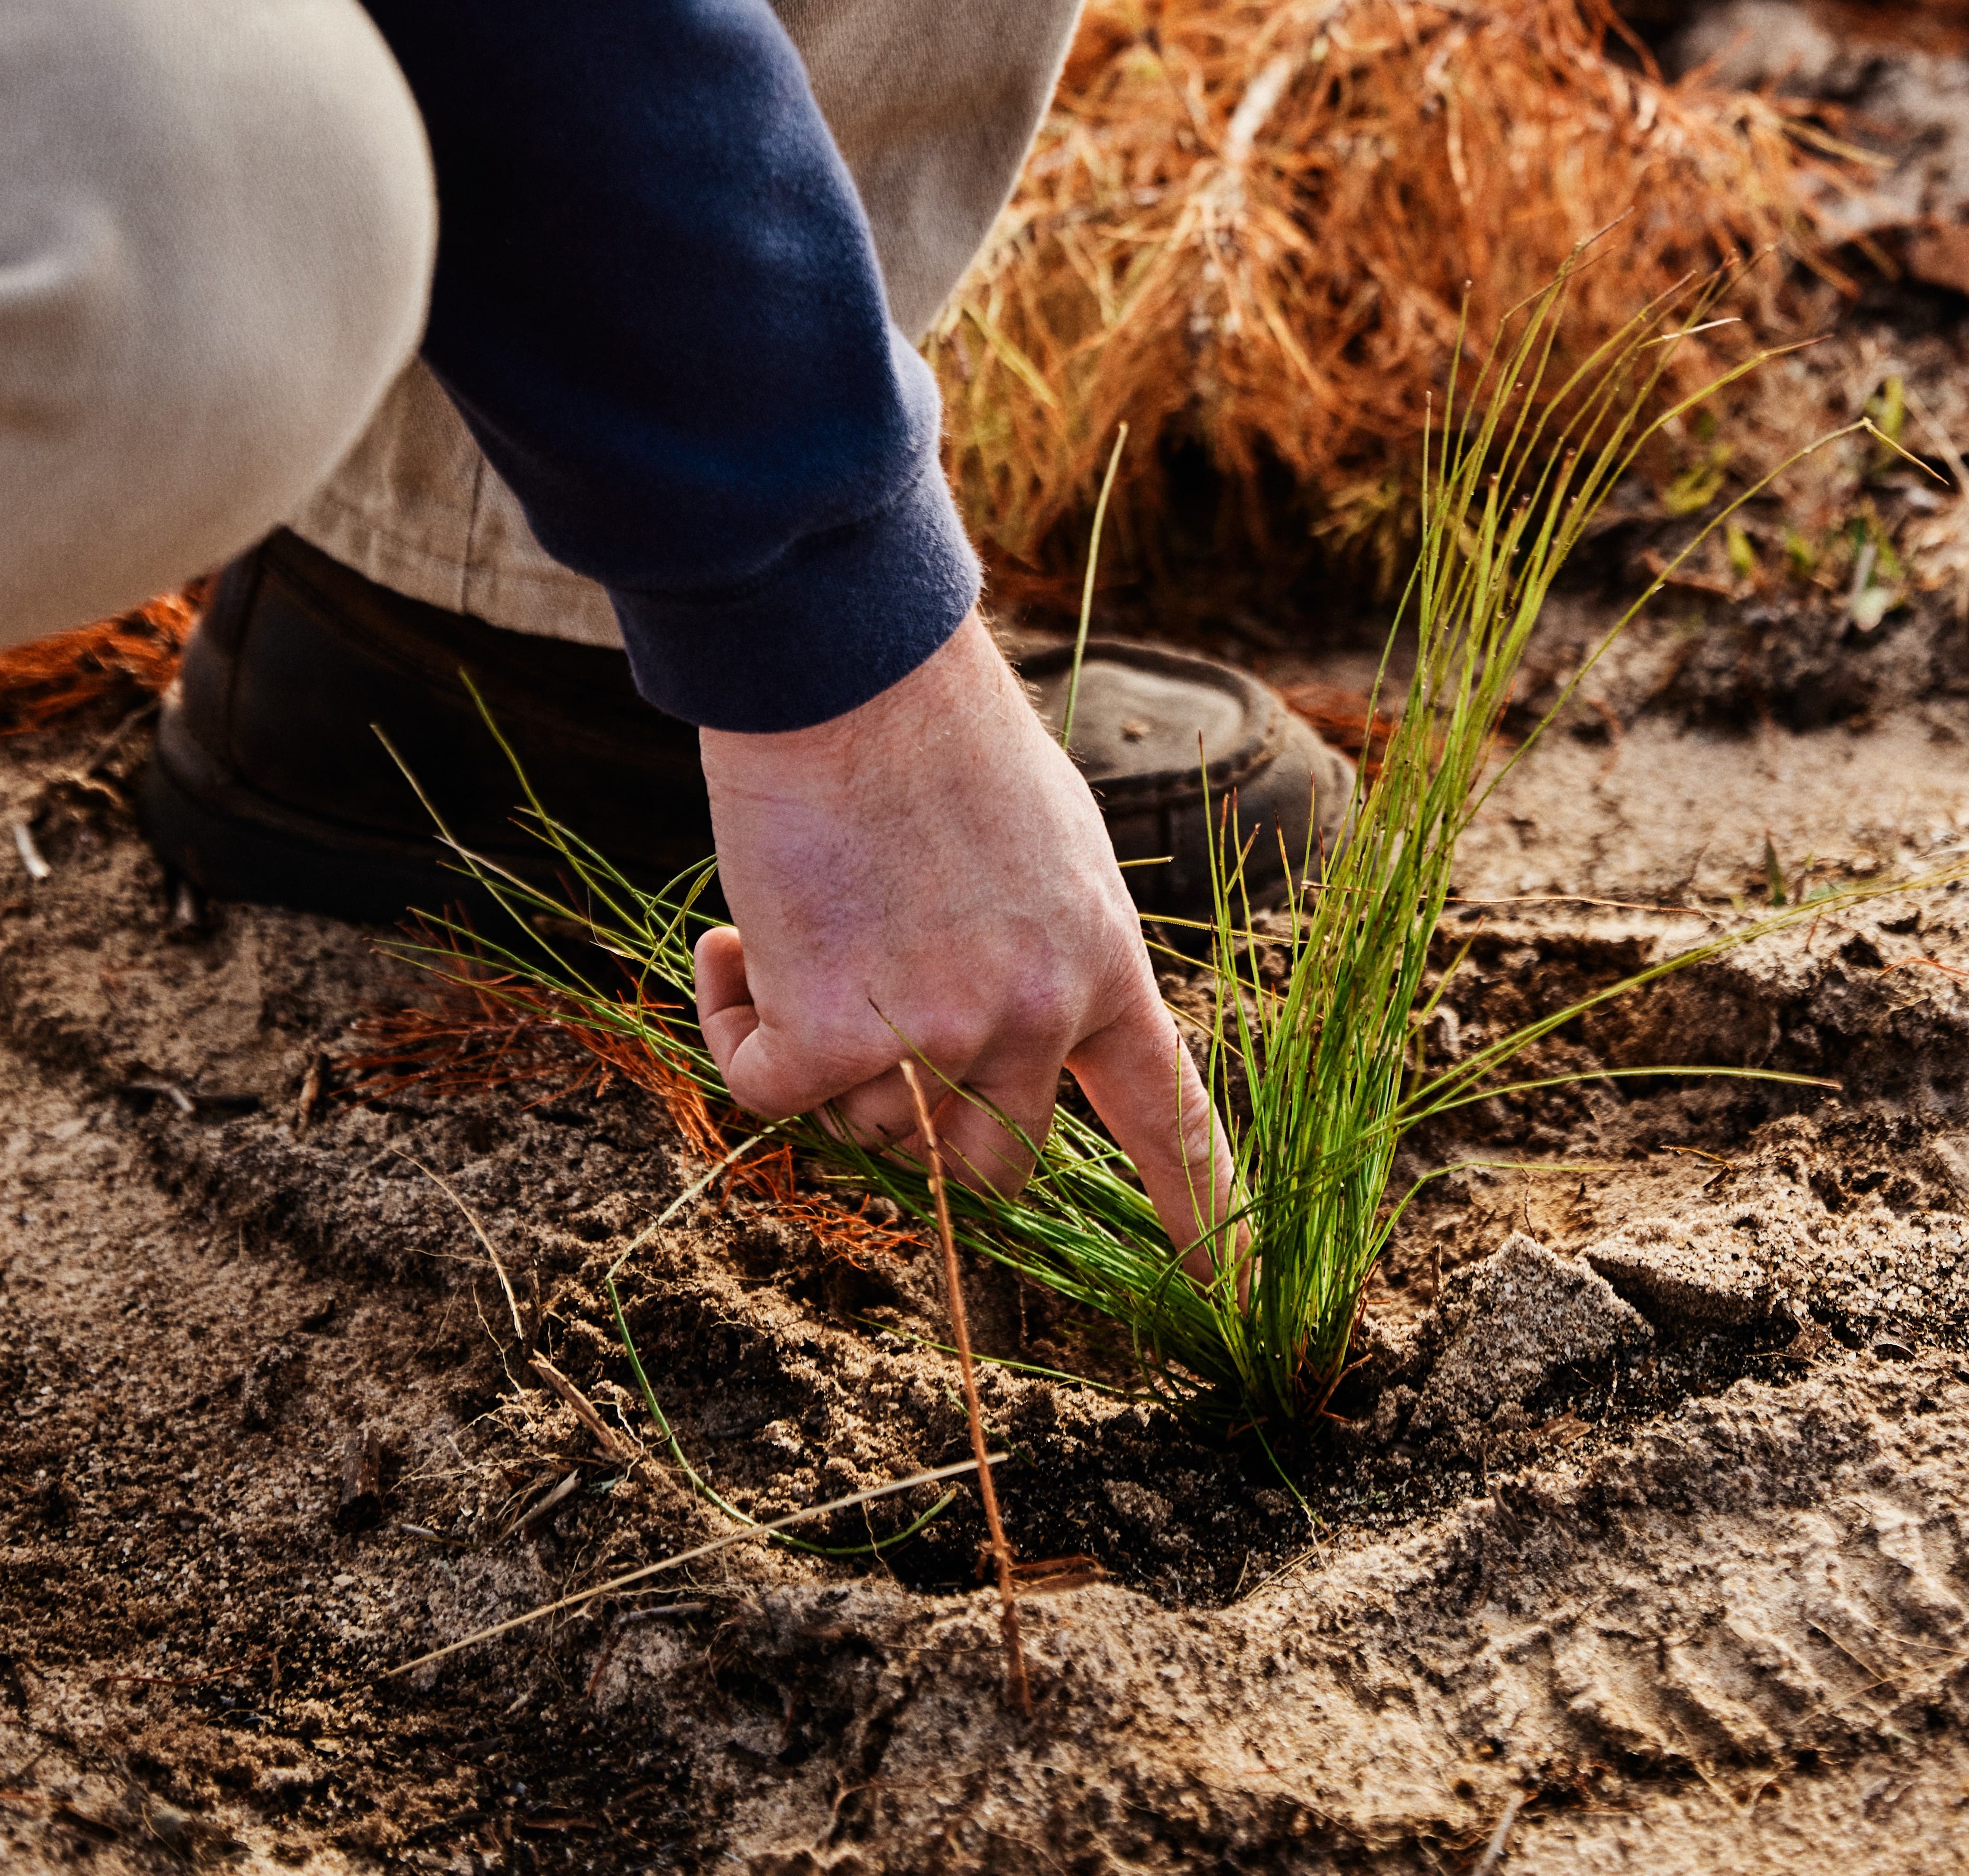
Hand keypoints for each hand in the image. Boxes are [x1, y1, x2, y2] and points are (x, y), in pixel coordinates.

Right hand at [693, 613, 1239, 1277]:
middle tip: (868, 1025)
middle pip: (992, 1165)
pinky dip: (735, 1029)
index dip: (1202, 1216)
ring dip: (824, 1052)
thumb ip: (1036, 948)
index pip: (1169, 1117)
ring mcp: (935, 1031)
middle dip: (927, 1125)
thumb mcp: (1044, 843)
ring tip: (806, 924)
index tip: (1233, 1295)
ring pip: (871, 1129)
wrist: (855, 673)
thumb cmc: (938, 735)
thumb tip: (977, 1031)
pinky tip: (734, 937)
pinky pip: (767, 1091)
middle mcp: (1033, 1015)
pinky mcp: (830, 1031)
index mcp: (1102, 965)